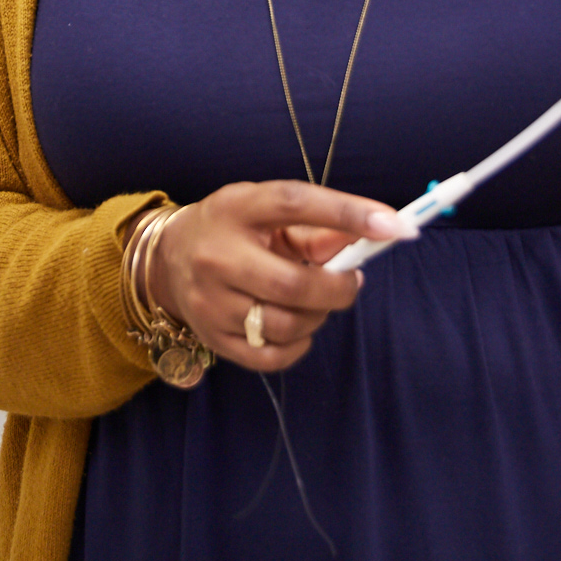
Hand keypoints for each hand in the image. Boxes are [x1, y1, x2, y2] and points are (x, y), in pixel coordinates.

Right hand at [147, 181, 414, 371]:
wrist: (166, 259)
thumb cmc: (232, 229)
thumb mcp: (265, 211)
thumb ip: (316, 227)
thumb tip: (366, 240)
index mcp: (237, 208)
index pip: (296, 204)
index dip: (349, 213)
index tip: (393, 225)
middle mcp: (218, 254)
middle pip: (294, 284)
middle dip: (338, 289)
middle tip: (351, 282)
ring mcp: (210, 301)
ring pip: (287, 325)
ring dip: (318, 316)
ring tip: (315, 301)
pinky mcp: (212, 337)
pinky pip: (272, 356)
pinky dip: (298, 346)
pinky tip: (297, 328)